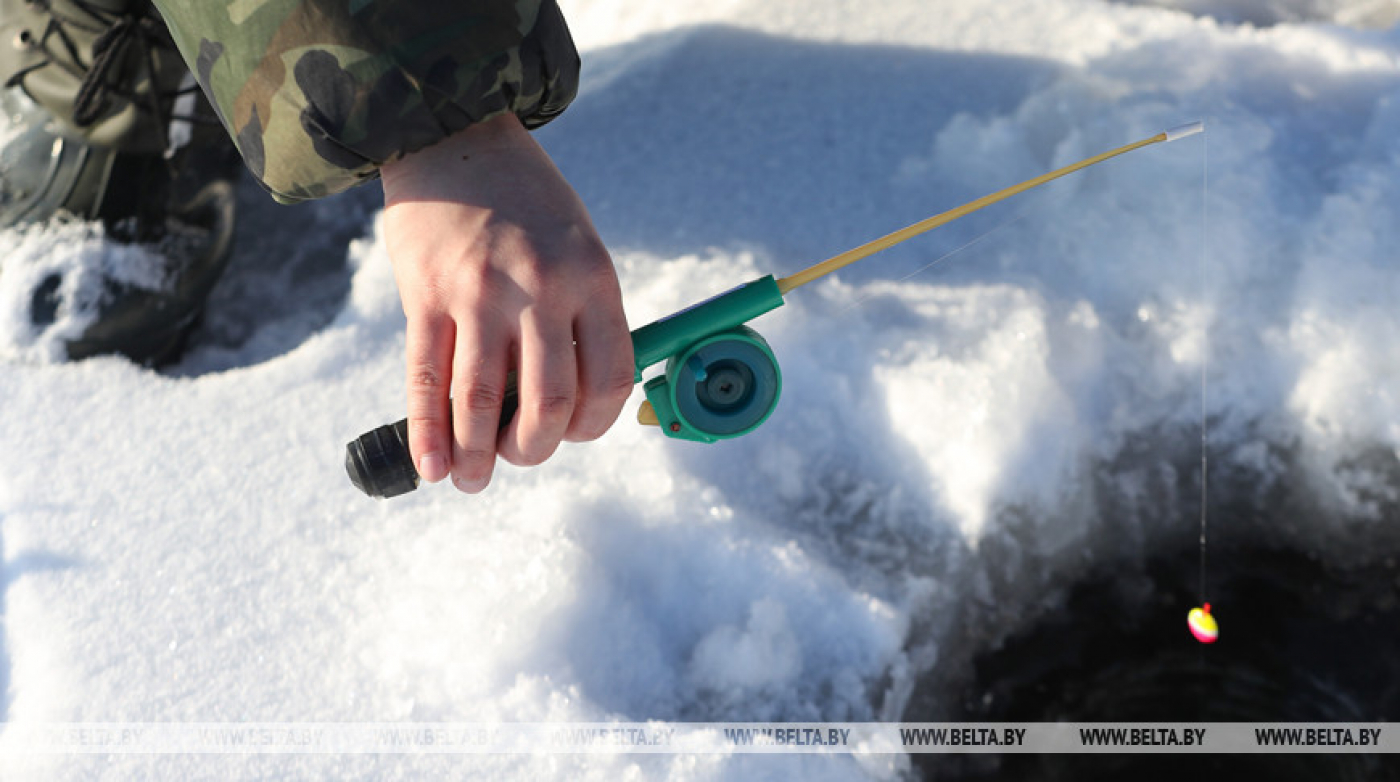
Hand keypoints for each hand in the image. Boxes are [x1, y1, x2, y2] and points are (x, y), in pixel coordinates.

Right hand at [380, 113, 634, 492]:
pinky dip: (429, 433)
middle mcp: (541, 287)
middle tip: (516, 456)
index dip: (592, 426)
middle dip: (533, 448)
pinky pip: (426, 379)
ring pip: (482, 400)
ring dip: (478, 456)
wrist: (455, 137)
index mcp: (593, 277)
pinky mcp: (426, 295)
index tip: (572, 434)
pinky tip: (432, 466)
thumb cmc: (526, 205)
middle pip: (550, 401)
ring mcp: (480, 292)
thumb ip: (580, 316)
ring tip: (472, 479)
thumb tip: (570, 405)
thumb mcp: (578, 245)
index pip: (610, 379)